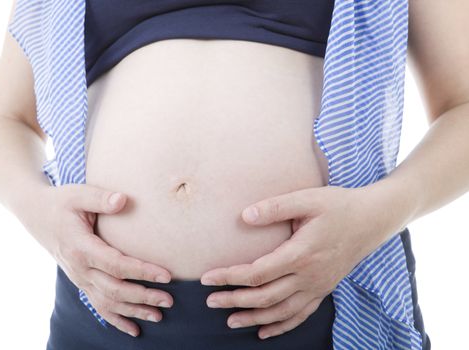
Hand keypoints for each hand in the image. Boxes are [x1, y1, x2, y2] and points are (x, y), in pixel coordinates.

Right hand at [17, 184, 173, 336]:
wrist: (36, 214)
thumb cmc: (61, 202)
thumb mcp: (78, 194)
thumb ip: (101, 198)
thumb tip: (123, 200)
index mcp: (81, 247)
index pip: (116, 264)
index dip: (141, 271)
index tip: (165, 275)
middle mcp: (79, 269)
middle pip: (115, 289)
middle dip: (143, 296)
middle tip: (169, 299)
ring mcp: (79, 279)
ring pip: (108, 302)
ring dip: (134, 311)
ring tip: (159, 315)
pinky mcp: (81, 282)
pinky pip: (98, 306)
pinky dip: (116, 320)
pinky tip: (135, 330)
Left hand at [200, 185, 394, 339]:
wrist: (372, 220)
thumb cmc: (338, 206)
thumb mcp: (307, 199)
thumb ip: (274, 208)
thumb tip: (244, 216)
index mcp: (301, 254)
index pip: (256, 273)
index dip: (229, 277)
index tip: (207, 278)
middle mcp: (309, 276)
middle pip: (264, 297)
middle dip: (234, 301)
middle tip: (210, 302)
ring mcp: (318, 286)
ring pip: (281, 312)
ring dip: (253, 319)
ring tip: (230, 321)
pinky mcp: (324, 290)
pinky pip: (301, 315)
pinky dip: (281, 326)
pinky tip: (264, 331)